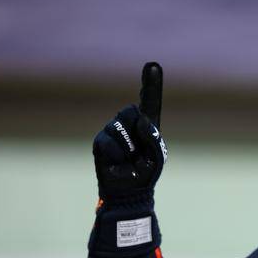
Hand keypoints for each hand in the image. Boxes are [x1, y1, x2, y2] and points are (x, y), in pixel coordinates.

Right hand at [93, 63, 166, 203]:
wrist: (127, 192)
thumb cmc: (144, 174)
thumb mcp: (156, 158)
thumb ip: (153, 139)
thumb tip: (142, 121)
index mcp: (147, 126)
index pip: (150, 101)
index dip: (151, 84)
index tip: (153, 64)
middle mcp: (129, 124)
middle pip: (132, 111)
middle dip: (137, 131)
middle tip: (138, 153)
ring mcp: (112, 131)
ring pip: (120, 127)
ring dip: (128, 147)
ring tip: (129, 159)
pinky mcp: (101, 141)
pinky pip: (109, 142)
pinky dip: (117, 155)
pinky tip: (118, 163)